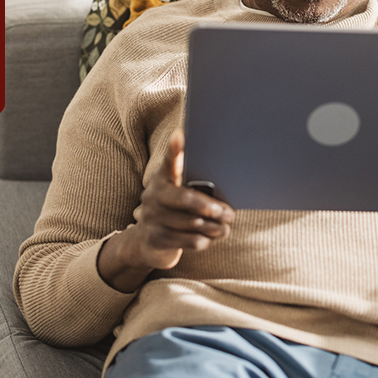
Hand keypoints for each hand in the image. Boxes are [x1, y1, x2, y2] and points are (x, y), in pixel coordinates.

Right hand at [97, 129, 234, 291]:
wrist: (147, 243)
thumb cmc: (175, 212)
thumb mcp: (180, 195)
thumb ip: (196, 186)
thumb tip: (228, 182)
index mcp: (162, 178)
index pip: (169, 162)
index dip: (174, 150)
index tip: (180, 135)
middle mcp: (153, 195)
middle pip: (186, 199)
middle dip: (211, 207)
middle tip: (230, 213)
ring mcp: (152, 218)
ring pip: (192, 223)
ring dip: (215, 227)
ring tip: (225, 227)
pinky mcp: (156, 239)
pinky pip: (189, 240)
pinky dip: (205, 240)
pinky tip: (211, 237)